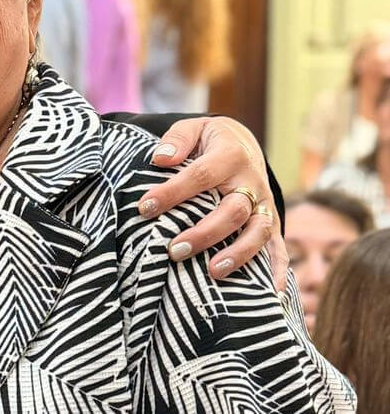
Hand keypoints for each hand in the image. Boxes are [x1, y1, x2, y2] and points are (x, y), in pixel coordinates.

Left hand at [139, 116, 286, 291]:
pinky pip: (278, 246)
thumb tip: (160, 158)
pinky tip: (273, 293)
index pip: (200, 176)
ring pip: (257, 231)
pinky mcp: (270, 220)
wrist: (242, 143)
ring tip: (212, 272)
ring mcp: (264, 203)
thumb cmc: (208, 141)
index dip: (172, 192)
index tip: (144, 208)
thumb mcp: (192, 129)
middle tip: (174, 250)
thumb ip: (176, 140)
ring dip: (237, 254)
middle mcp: (252, 181)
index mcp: (230, 155)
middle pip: (232, 210)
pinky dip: (278, 269)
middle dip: (204, 233)